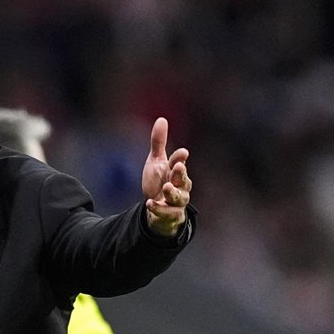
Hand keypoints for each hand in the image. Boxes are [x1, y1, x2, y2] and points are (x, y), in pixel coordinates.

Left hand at [140, 117, 191, 236]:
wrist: (155, 206)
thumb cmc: (159, 180)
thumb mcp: (156, 161)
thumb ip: (159, 143)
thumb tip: (161, 119)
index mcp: (176, 171)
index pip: (179, 163)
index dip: (180, 158)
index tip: (182, 152)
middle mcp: (180, 186)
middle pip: (184, 180)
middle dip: (181, 174)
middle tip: (177, 167)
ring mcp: (176, 201)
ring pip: (180, 198)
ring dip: (173, 193)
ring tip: (165, 188)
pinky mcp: (170, 214)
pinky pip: (168, 213)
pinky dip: (160, 209)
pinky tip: (150, 204)